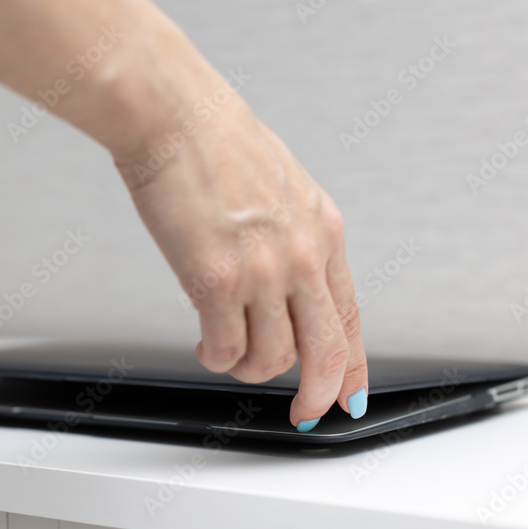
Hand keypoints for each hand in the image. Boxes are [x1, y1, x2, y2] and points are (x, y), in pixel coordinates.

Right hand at [114, 86, 368, 429]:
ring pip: (271, 358)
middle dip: (317, 394)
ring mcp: (263, 272)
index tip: (349, 394)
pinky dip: (215, 359)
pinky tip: (204, 345)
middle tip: (304, 412)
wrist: (174, 116)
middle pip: (326, 351)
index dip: (353, 366)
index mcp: (324, 232)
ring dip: (247, 368)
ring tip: (227, 352)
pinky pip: (225, 349)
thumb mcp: (282, 188)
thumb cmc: (215, 142)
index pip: (351, 317)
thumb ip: (293, 239)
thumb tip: (285, 285)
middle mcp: (302, 256)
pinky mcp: (217, 281)